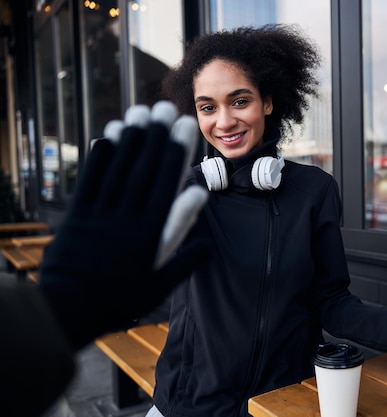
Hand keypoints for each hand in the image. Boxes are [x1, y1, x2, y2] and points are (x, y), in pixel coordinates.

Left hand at [39, 101, 208, 348]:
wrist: (70, 309)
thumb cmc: (121, 298)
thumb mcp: (159, 284)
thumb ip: (185, 252)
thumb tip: (201, 215)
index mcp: (149, 234)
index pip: (166, 184)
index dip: (176, 152)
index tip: (185, 128)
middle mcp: (125, 218)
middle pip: (143, 170)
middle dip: (156, 136)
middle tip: (165, 107)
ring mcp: (99, 214)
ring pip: (117, 170)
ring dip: (129, 139)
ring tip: (140, 112)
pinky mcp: (77, 215)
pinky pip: (90, 180)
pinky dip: (100, 156)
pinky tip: (107, 135)